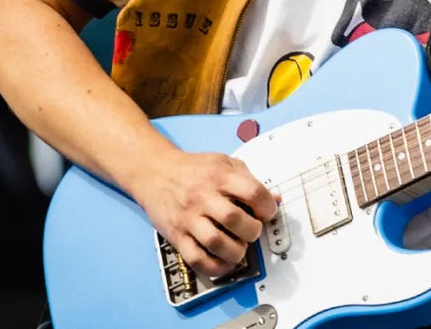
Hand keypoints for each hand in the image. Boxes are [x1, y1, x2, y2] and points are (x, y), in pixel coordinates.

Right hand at [130, 147, 278, 278]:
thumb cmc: (192, 169)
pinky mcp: (177, 235)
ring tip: (240, 248)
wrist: (155, 171)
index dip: (267, 207)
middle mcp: (203, 196)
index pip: (253, 193)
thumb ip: (249, 180)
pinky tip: (224, 262)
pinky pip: (196, 258)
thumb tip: (275, 199)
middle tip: (253, 231)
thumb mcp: (224, 163)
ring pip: (216, 242)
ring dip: (235, 251)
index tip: (268, 213)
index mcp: (219, 176)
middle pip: (234, 219)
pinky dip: (214, 267)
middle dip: (252, 231)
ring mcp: (188, 217)